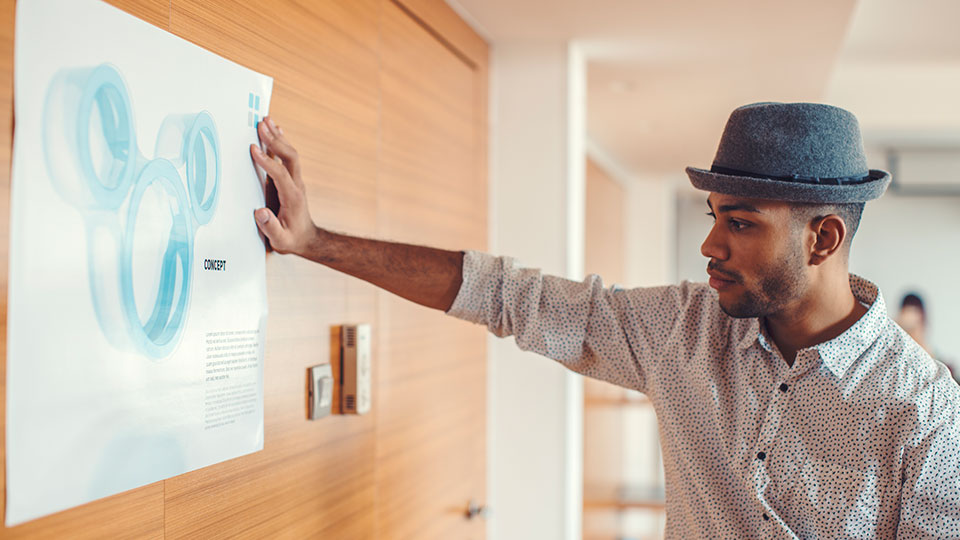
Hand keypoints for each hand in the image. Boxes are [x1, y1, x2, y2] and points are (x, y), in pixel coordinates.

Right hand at [250, 116, 315, 255]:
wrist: (307, 239)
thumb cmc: (291, 239)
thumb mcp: (280, 240)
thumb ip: (270, 227)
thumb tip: (260, 212)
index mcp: (292, 197)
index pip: (280, 174)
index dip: (267, 161)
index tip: (254, 149)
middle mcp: (296, 185)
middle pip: (289, 156)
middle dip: (275, 140)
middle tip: (261, 124)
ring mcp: (295, 181)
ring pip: (290, 153)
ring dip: (278, 136)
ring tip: (266, 120)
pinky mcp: (291, 179)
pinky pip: (287, 157)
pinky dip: (281, 142)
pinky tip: (275, 130)